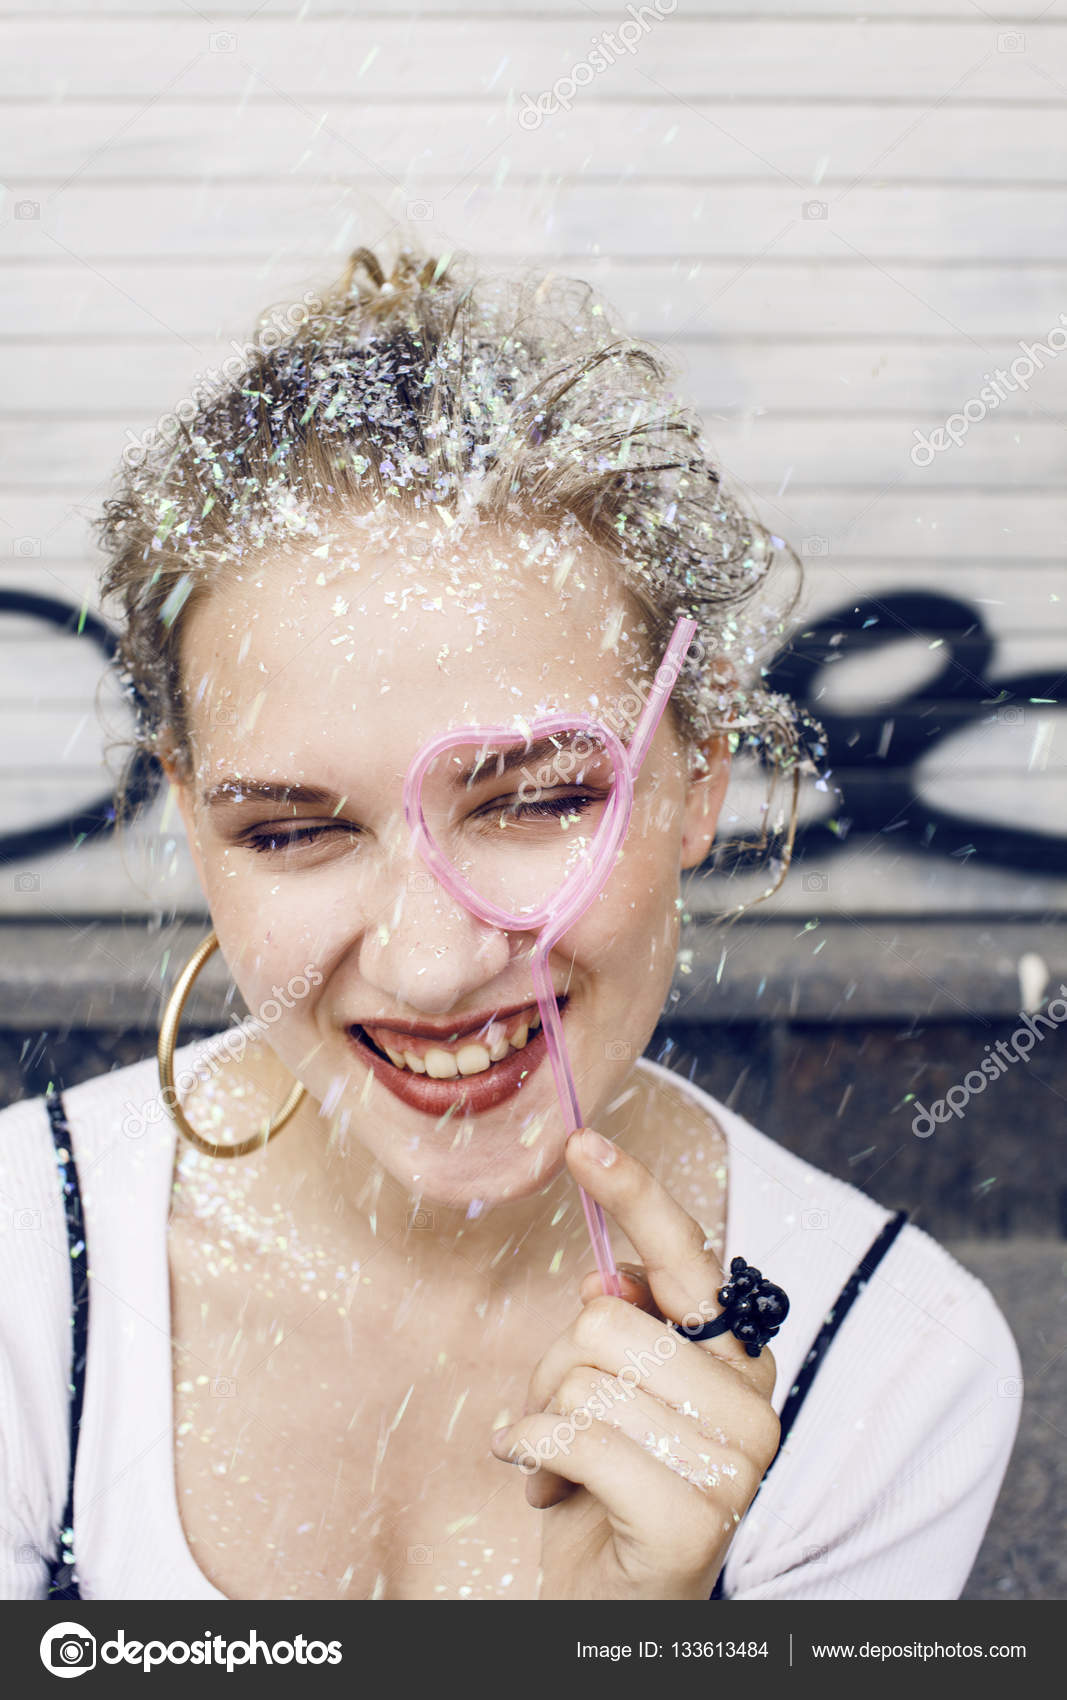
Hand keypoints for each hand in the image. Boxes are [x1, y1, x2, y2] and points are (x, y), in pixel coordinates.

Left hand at [489, 1126, 780, 1599]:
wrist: (614, 1604)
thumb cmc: (609, 1484)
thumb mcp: (612, 1392)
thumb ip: (624, 1330)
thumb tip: (603, 1284)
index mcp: (741, 1357)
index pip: (685, 1257)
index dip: (633, 1194)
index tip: (580, 1143)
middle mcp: (755, 1403)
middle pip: (609, 1322)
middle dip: (555, 1368)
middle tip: (555, 1419)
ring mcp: (735, 1463)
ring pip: (586, 1379)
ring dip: (543, 1421)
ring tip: (556, 1463)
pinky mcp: (696, 1516)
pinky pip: (575, 1438)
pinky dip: (531, 1455)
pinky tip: (540, 1487)